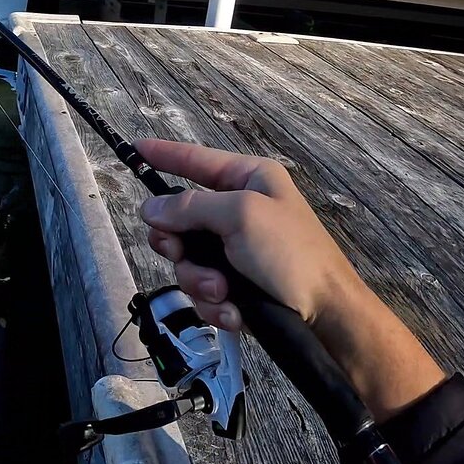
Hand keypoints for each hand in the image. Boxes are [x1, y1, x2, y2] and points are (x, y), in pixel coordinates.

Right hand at [135, 139, 444, 420]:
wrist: (327, 315)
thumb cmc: (291, 253)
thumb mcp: (240, 216)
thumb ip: (189, 207)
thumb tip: (150, 208)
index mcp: (248, 180)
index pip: (196, 161)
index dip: (165, 155)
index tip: (136, 148)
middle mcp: (239, 211)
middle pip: (179, 219)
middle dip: (179, 245)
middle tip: (180, 252)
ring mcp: (236, 250)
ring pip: (187, 260)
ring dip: (199, 280)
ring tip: (223, 292)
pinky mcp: (236, 284)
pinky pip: (203, 289)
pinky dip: (214, 303)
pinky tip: (233, 312)